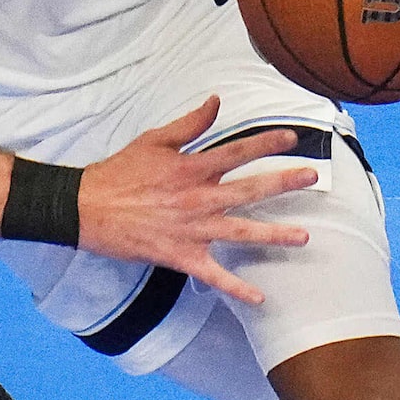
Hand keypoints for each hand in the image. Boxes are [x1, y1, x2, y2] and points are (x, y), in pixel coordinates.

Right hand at [76, 98, 317, 305]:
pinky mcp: (181, 256)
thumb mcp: (153, 140)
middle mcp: (197, 198)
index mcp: (191, 167)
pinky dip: (237, 288)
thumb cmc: (119, 172)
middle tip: (313, 177)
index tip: (292, 139)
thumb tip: (217, 101)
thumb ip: (190, 124)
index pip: (236, 152)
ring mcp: (191, 229)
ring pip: (241, 232)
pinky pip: (214, 276)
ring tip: (304, 236)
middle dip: (283, 183)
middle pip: (249, 190)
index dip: (266, 144)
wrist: (86, 209)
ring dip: (274, 235)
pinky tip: (260, 298)